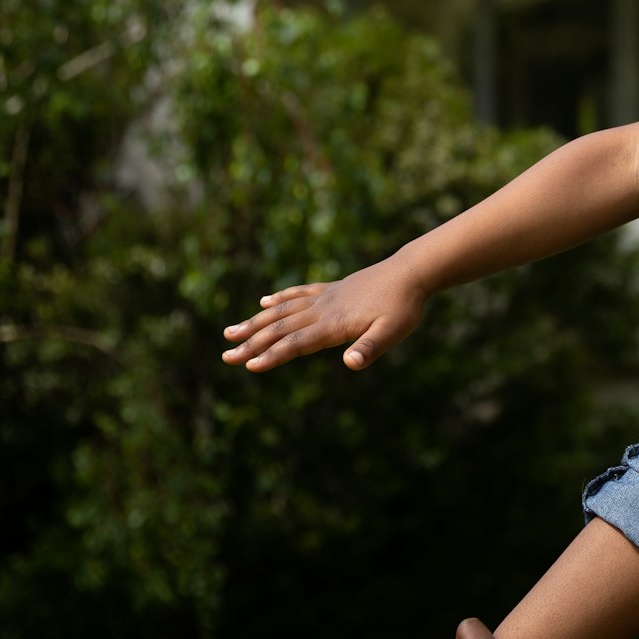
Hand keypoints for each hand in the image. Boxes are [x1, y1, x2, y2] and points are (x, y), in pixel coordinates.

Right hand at [221, 256, 426, 371]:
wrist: (413, 271)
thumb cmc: (404, 306)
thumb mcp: (393, 331)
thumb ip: (370, 348)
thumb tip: (351, 365)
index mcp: (334, 324)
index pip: (297, 344)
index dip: (272, 356)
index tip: (249, 366)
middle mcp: (323, 310)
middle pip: (281, 329)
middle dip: (252, 344)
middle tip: (226, 356)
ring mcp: (325, 297)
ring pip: (283, 311)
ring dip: (256, 322)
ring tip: (231, 331)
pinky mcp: (332, 289)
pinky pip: (299, 294)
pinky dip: (280, 298)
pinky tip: (265, 301)